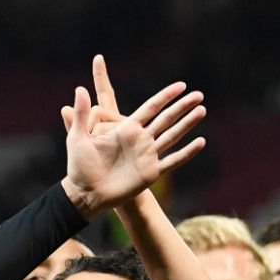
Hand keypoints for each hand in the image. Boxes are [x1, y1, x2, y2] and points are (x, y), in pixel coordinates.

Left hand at [60, 55, 205, 218]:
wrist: (85, 194)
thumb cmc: (79, 166)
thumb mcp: (77, 137)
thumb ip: (81, 114)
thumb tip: (80, 88)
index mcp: (126, 128)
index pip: (151, 107)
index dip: (166, 96)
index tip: (180, 85)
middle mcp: (140, 139)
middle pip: (166, 118)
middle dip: (182, 106)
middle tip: (199, 95)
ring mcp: (147, 155)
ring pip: (173, 136)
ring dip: (188, 123)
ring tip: (202, 110)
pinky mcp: (150, 172)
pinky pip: (172, 161)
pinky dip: (187, 152)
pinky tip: (201, 142)